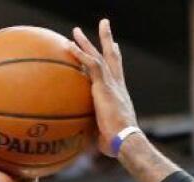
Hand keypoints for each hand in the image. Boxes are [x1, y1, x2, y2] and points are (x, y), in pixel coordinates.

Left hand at [69, 19, 138, 156]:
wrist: (125, 139)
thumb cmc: (116, 144)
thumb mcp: (102, 134)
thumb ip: (92, 131)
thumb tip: (79, 142)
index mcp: (119, 93)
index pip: (117, 71)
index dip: (115, 58)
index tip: (114, 46)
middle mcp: (117, 84)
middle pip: (112, 56)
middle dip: (107, 39)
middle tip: (104, 24)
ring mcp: (111, 84)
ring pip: (99, 55)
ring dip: (86, 42)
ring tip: (75, 31)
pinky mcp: (104, 86)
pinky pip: (90, 65)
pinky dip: (80, 54)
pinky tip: (69, 45)